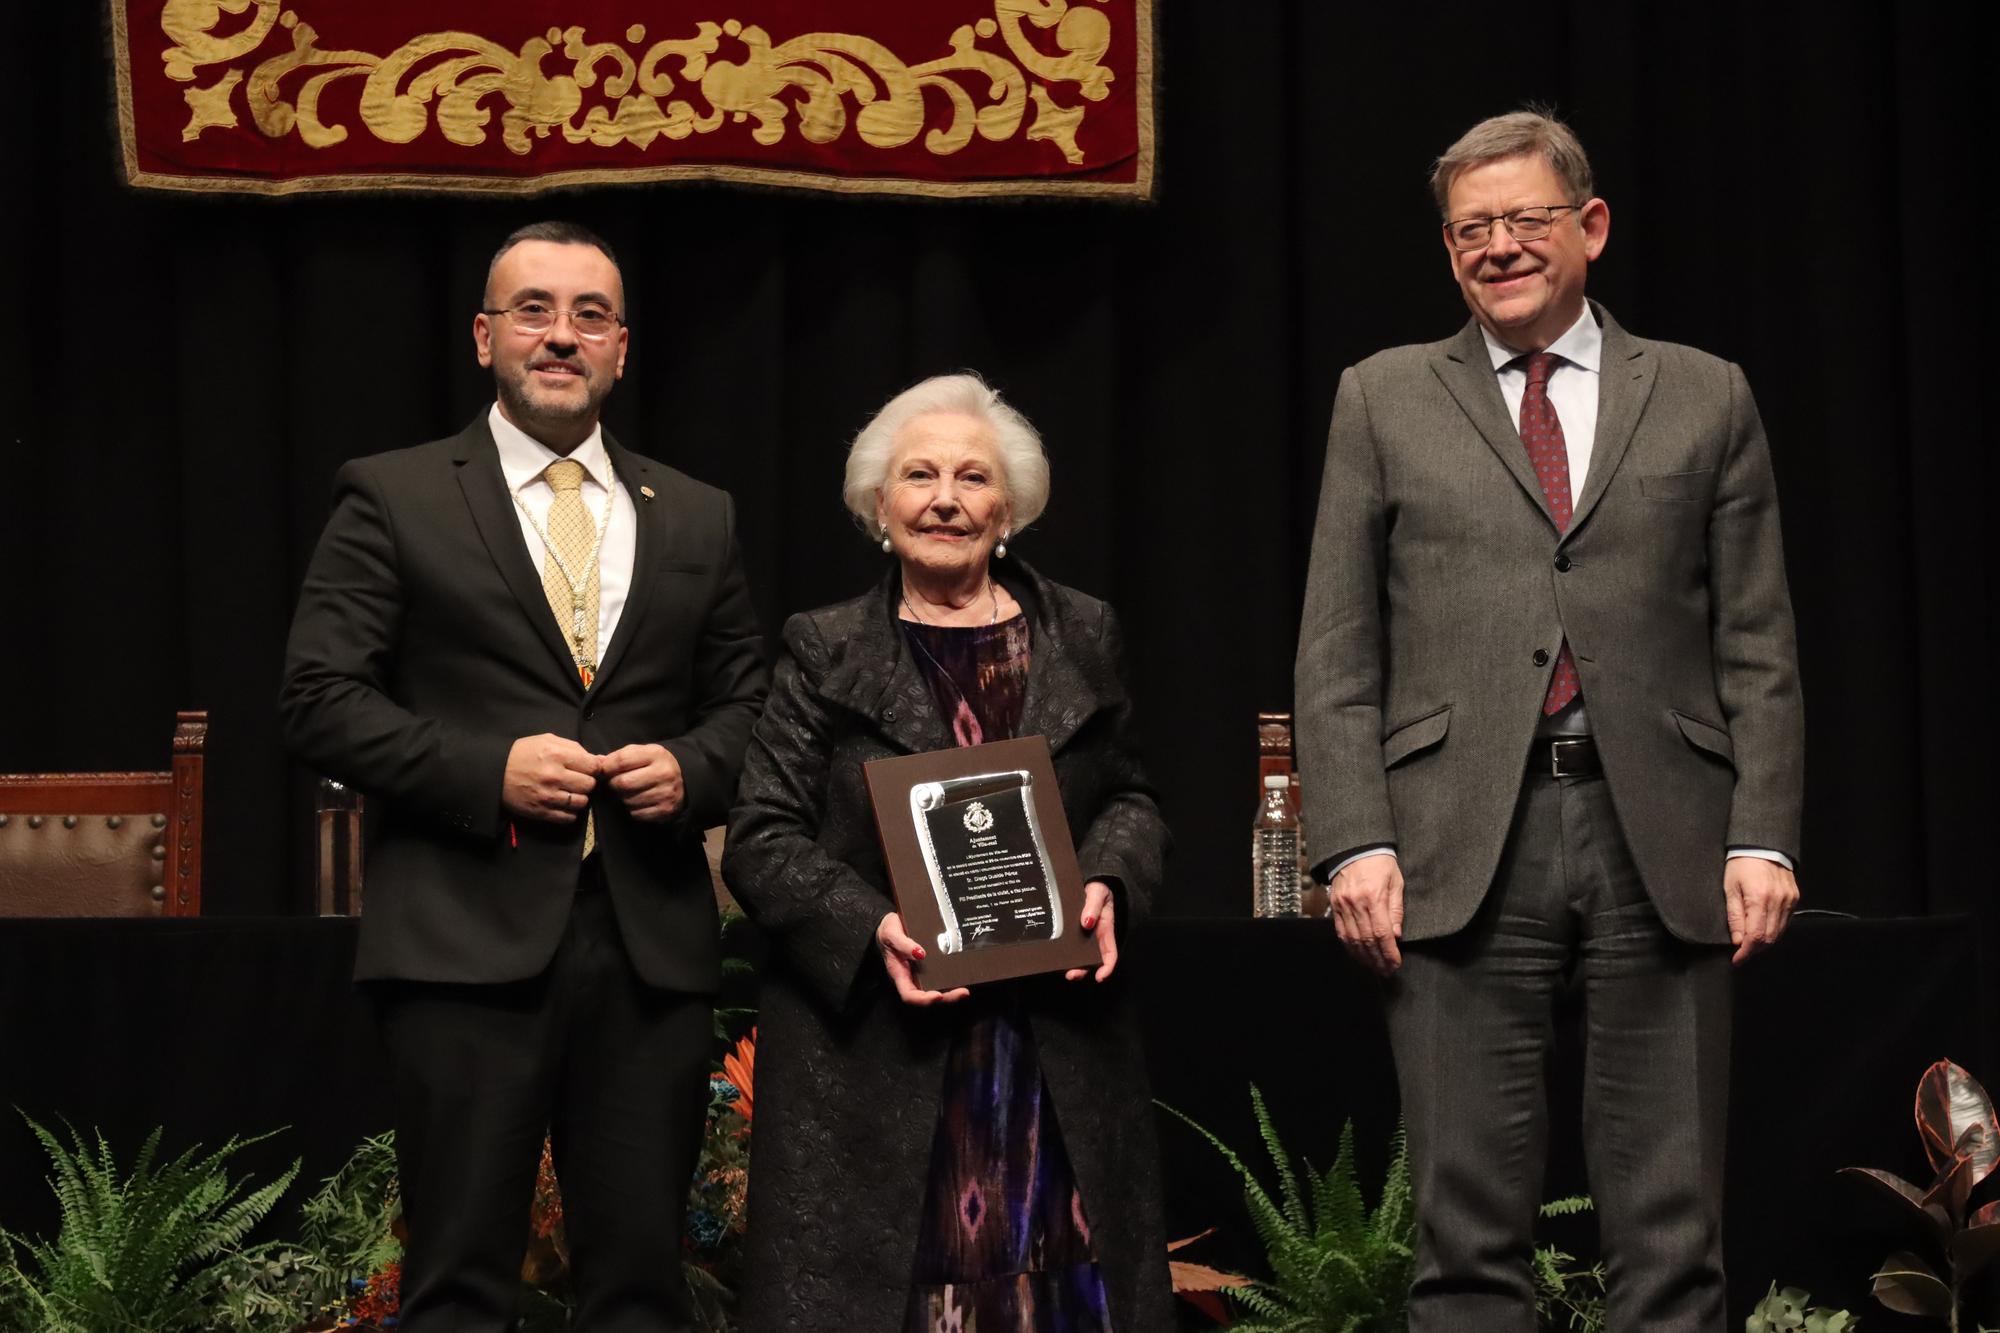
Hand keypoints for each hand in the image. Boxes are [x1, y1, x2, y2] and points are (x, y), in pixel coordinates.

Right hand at [501, 734, 599, 823]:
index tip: (589, 769)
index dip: (594, 768)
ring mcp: (547, 796)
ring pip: (582, 802)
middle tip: (576, 780)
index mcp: (556, 755)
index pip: (593, 766)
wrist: (493, 772)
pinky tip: (562, 803)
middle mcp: (554, 776)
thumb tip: (600, 759)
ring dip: (579, 798)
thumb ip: (575, 748)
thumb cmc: (522, 754)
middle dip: (586, 782)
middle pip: (589, 785)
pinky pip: (569, 817)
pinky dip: (569, 812)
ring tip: (569, 791)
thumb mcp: (547, 741)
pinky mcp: (541, 812)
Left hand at [601, 743, 684, 822]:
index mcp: (656, 754)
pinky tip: (637, 802)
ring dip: (622, 799)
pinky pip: (636, 814)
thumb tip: (595, 763)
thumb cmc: (654, 765)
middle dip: (613, 785)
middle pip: (623, 783)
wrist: (683, 780)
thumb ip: (619, 757)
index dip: (607, 767)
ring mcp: (666, 793)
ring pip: (628, 800)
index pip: (622, 760)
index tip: (604, 771)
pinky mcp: (665, 810)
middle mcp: (664, 773)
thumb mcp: (641, 754)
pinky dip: (632, 810)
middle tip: (614, 785)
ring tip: (627, 793)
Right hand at [876, 912, 969, 1006]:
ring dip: (951, 991)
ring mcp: (920, 972)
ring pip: (936, 988)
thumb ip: (903, 944)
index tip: (937, 995)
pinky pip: (939, 976)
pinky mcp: (928, 965)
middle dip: (946, 997)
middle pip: (927, 995)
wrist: (891, 923)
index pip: (909, 995)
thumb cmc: (887, 929)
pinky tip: (962, 977)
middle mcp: (911, 976)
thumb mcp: (891, 933)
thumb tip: (920, 953)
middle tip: (962, 993)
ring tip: (965, 990)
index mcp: (899, 973)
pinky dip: (951, 979)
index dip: (923, 999)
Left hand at [1065, 880, 1119, 982]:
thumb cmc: (1098, 887)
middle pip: (1092, 959)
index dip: (1107, 967)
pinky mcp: (1072, 931)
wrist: (1088, 880)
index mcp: (1105, 929)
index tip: (1099, 976)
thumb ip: (1093, 906)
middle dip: (1083, 969)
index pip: (1110, 953)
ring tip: (1063, 969)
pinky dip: (1064, 953)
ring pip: (1079, 954)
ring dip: (1072, 964)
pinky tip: (1056, 956)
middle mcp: (1094, 935)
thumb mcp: (1098, 892)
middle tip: (1072, 975)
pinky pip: (1069, 944)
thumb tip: (1087, 922)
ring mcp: (1083, 934)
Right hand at [1330, 853, 1403, 976]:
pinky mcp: (1335, 906)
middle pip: (1366, 940)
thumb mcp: (1396, 882)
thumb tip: (1395, 935)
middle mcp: (1356, 904)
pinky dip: (1349, 946)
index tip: (1395, 964)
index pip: (1381, 933)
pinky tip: (1358, 955)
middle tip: (1386, 971)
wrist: (1355, 848)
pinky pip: (1341, 931)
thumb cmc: (1381, 864)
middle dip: (1377, 959)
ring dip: (1363, 957)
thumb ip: (1396, 909)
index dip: (1388, 952)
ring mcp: (1342, 906)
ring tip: (1374, 967)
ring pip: (1352, 939)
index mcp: (1373, 897)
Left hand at [1724, 857, 1798, 964]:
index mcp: (1759, 899)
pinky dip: (1774, 931)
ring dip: (1764, 942)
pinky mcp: (1794, 898)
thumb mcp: (1730, 888)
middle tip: (1741, 954)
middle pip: (1769, 938)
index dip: (1746, 952)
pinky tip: (1763, 931)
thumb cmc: (1741, 864)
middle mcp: (1778, 901)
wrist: (1762, 844)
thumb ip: (1734, 916)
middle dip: (1754, 950)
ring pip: (1779, 932)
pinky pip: (1786, 922)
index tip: (1737, 960)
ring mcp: (1789, 900)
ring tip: (1750, 945)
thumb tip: (1737, 940)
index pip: (1756, 936)